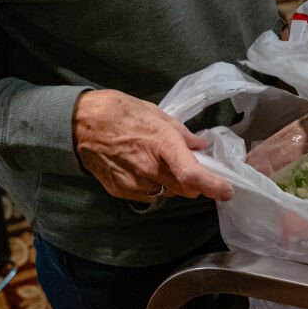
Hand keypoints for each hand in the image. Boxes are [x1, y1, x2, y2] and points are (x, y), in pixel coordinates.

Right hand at [72, 89, 232, 203]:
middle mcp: (150, 169)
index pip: (192, 175)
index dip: (213, 186)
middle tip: (191, 167)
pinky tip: (143, 169)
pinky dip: (153, 186)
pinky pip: (148, 195)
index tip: (227, 191)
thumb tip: (200, 146)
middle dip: (194, 182)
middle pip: (185, 189)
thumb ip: (181, 134)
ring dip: (172, 184)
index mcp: (162, 145)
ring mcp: (134, 183)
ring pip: (167, 193)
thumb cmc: (120, 112)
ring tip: (160, 163)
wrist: (80, 124)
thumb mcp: (157, 114)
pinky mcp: (121, 191)